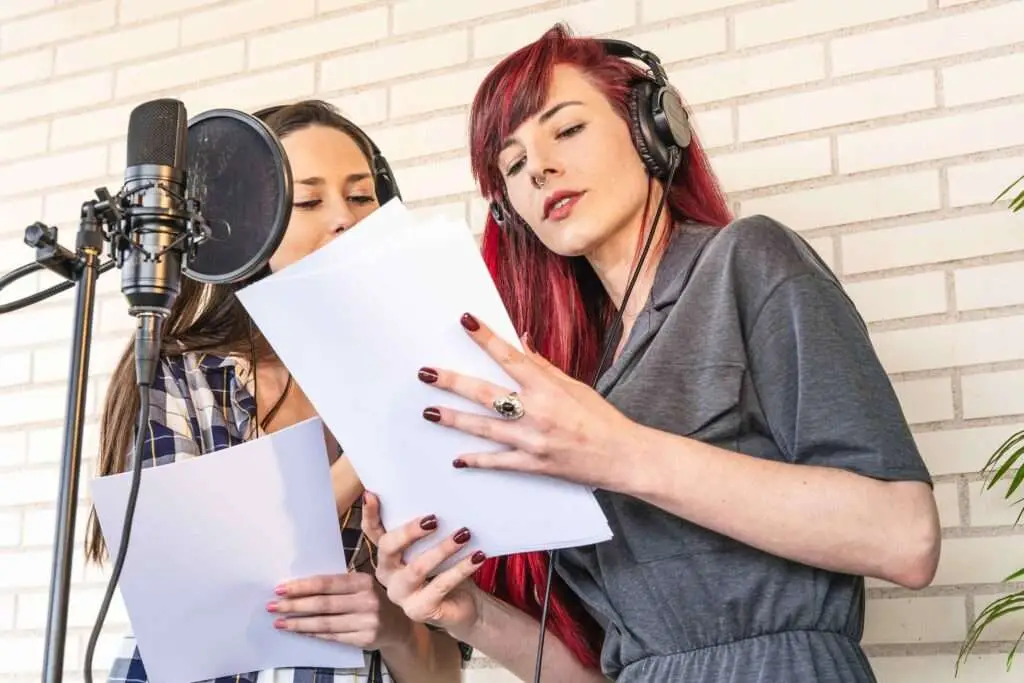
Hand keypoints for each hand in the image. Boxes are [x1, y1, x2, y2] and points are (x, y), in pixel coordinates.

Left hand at [269, 570, 409, 649]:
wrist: (397, 625)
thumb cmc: (371, 600)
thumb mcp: (360, 586)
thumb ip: (337, 585)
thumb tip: (299, 587)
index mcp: (363, 581)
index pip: (326, 583)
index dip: (302, 586)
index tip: (280, 589)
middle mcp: (367, 600)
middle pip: (323, 604)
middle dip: (294, 605)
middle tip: (273, 606)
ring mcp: (367, 621)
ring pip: (325, 623)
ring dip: (299, 623)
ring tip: (280, 622)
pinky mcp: (364, 639)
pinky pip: (332, 636)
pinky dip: (313, 634)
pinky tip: (299, 631)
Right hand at [360, 490, 486, 634]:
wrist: (465, 605)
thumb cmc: (446, 568)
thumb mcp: (434, 545)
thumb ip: (429, 527)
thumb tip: (439, 500)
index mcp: (387, 554)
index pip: (373, 531)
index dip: (369, 514)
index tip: (371, 494)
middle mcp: (387, 574)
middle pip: (388, 548)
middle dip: (409, 531)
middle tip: (433, 519)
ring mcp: (401, 594)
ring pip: (417, 568)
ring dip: (443, 549)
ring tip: (464, 534)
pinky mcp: (419, 610)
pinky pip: (440, 585)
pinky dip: (461, 569)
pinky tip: (477, 557)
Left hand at [418, 312, 637, 489]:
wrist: (622, 457)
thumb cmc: (601, 418)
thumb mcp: (575, 386)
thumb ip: (543, 366)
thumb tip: (522, 341)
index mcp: (548, 387)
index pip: (510, 357)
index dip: (486, 338)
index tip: (465, 321)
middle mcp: (537, 412)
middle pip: (485, 393)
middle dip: (452, 382)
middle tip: (426, 373)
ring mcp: (533, 440)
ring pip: (484, 428)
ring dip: (454, 419)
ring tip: (430, 412)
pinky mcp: (534, 465)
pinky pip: (499, 462)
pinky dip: (477, 460)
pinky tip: (457, 457)